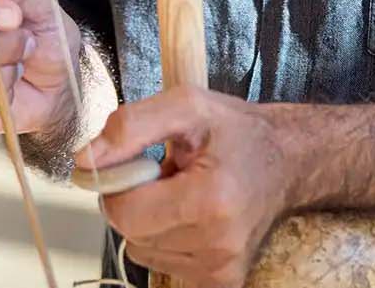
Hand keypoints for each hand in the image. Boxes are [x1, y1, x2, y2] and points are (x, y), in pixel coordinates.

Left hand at [79, 87, 296, 287]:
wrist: (287, 161)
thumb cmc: (237, 132)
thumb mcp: (187, 105)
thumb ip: (131, 125)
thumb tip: (87, 159)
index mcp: (211, 199)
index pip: (125, 213)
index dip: (119, 185)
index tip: (140, 163)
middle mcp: (219, 245)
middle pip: (132, 234)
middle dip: (136, 201)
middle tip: (166, 174)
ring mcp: (223, 270)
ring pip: (143, 251)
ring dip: (152, 221)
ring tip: (184, 193)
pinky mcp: (223, 282)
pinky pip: (163, 264)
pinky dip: (166, 239)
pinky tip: (192, 216)